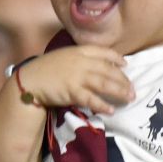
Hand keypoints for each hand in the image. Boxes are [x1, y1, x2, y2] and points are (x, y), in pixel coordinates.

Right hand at [17, 46, 133, 114]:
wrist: (30, 80)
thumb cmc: (44, 69)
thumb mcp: (63, 56)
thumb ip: (79, 59)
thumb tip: (97, 66)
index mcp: (79, 51)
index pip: (103, 52)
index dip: (116, 58)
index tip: (125, 65)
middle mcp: (81, 62)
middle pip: (108, 70)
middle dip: (123, 80)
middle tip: (132, 89)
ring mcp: (78, 77)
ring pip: (105, 84)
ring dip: (119, 92)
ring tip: (129, 98)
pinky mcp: (73, 92)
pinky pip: (92, 99)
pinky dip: (103, 105)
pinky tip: (111, 110)